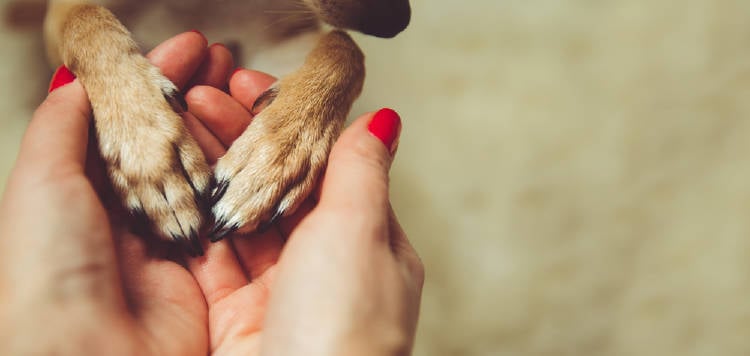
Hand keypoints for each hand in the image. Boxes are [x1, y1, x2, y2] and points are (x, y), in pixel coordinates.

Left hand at [0, 31, 233, 354]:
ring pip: (204, 171)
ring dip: (225, 127)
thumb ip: (62, 127)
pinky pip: (228, 210)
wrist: (89, 353)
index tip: (190, 48)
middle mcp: (130, 213)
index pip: (131, 120)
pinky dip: (242, 176)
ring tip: (243, 87)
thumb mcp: (41, 181)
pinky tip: (257, 142)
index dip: (159, 79)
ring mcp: (171, 239)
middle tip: (225, 60)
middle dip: (198, 95)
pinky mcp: (206, 267)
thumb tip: (76, 81)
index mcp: (87, 190)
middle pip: (172, 141)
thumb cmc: (50, 268)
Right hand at [185, 72, 423, 354]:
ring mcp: (279, 290)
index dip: (290, 124)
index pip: (325, 165)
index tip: (252, 86)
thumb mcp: (361, 231)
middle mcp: (325, 264)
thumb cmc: (348, 324)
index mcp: (368, 241)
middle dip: (242, 139)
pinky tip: (173, 177)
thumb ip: (361, 172)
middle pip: (280, 187)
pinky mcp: (236, 316)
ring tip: (179, 123)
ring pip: (242, 215)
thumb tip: (383, 121)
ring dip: (213, 169)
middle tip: (201, 97)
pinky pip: (212, 256)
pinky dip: (193, 216)